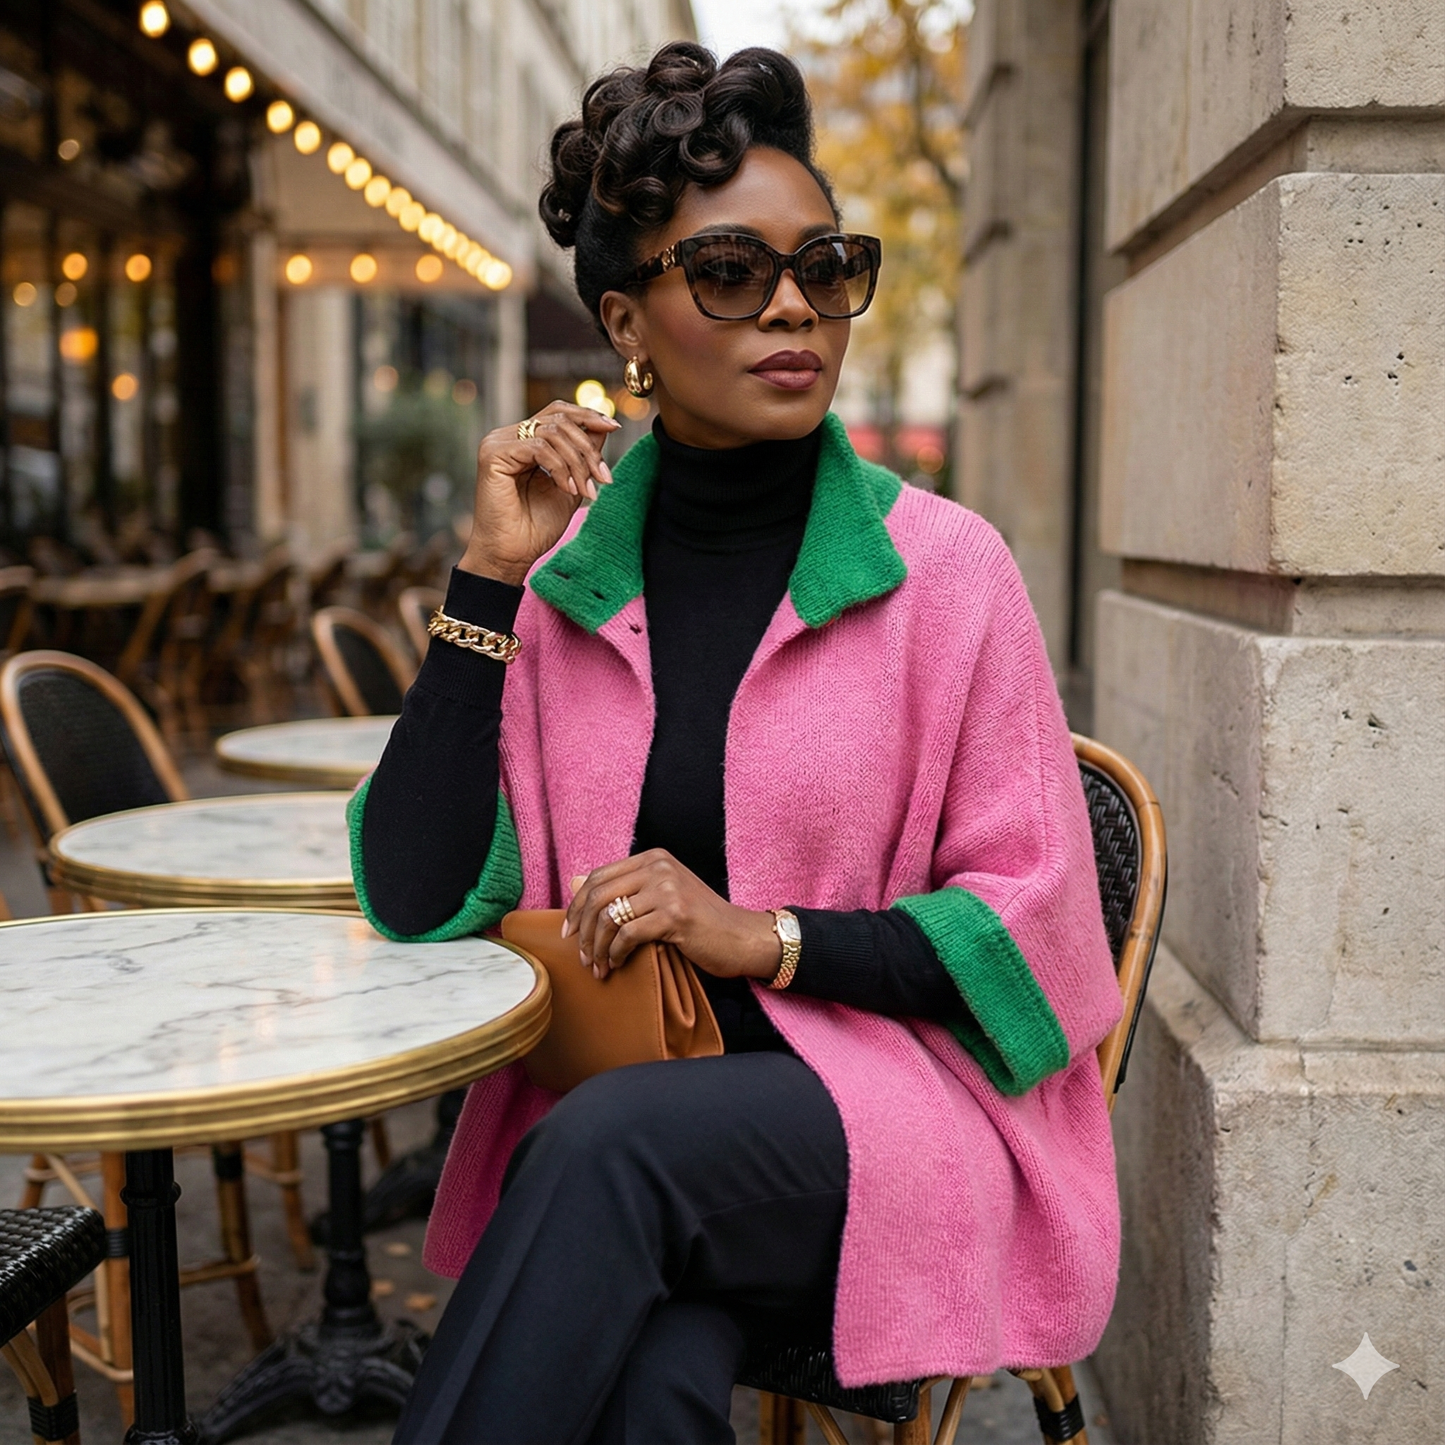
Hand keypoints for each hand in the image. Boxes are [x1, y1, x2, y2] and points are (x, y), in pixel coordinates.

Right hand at [460, 400, 620, 586]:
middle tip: (602, 477)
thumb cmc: (537, 527)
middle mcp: (509, 436)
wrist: (512, 556)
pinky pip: (538, 447)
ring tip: (585, 490)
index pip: (558, 412)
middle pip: (558, 417)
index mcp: (524, 440)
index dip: (587, 416)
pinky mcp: (493, 454)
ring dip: (577, 462)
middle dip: (588, 447)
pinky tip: (567, 490)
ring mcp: (498, 443)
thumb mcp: (572, 484)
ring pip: (552, 432)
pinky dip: (560, 468)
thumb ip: (584, 456)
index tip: (614, 426)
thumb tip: (605, 426)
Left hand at [562, 849, 782, 982]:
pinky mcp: (675, 915)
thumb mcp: (662, 897)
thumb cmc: (701, 923)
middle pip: (598, 896)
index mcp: (653, 858)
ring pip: (609, 917)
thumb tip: (574, 883)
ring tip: (597, 967)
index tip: (569, 932)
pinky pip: (628, 935)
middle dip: (582, 930)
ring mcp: (667, 889)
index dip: (577, 906)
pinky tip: (616, 965)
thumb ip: (625, 890)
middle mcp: (659, 867)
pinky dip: (616, 953)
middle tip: (580, 956)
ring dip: (597, 947)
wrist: (742, 937)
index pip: (598, 877)